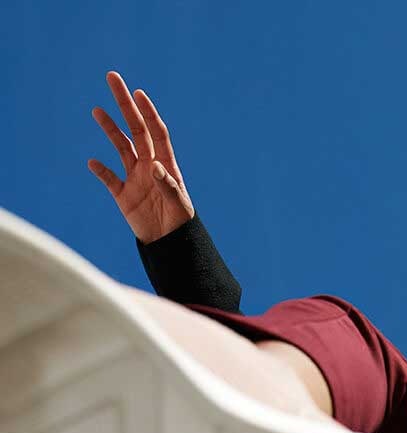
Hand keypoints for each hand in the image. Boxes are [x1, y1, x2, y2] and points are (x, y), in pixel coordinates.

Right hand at [87, 71, 195, 243]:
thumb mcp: (178, 205)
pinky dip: (100, 171)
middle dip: (125, 105)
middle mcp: (148, 166)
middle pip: (135, 129)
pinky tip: (92, 163)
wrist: (171, 245)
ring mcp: (135, 179)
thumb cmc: (180, 224)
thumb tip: (154, 166)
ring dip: (110, 129)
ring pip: (120, 147)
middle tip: (113, 79)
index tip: (138, 93)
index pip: (156, 132)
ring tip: (97, 111)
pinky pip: (109, 179)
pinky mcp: (123, 195)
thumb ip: (167, 184)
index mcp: (165, 164)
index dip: (148, 112)